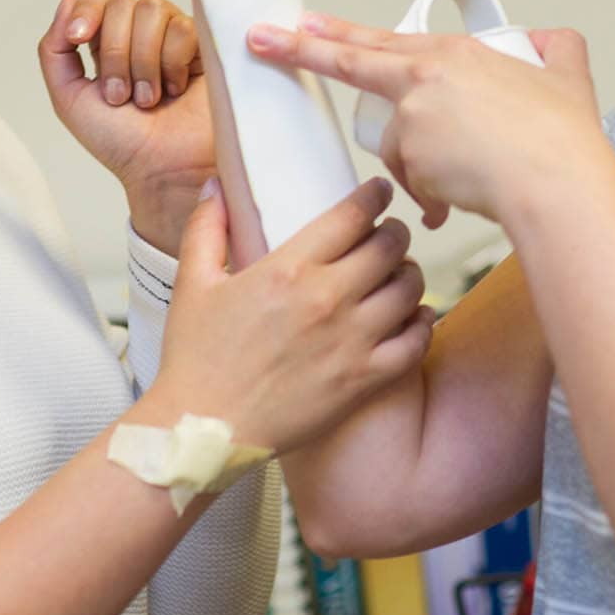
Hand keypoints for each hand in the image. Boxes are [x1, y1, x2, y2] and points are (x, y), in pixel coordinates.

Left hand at [38, 0, 212, 249]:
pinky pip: (183, 28)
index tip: (77, 37)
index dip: (87, 10)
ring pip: (152, 10)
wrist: (162, 168)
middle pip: (122, 4)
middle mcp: (142, 34)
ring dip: (142, 60)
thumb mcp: (69, 98)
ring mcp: (174, 38)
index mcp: (109, 41)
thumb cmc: (119, 142)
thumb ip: (54, 50)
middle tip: (120, 96)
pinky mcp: (205, 47)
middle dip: (114, 53)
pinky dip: (172, 63)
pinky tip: (175, 90)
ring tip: (148, 98)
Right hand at [151, 179, 436, 453]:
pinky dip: (421, 324)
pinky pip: (416, 342)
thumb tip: (215, 184)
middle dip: (395, 233)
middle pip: (390, 246)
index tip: (381, 191)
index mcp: (289, 269)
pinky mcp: (363, 381)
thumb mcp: (192, 284)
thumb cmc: (195, 360)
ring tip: (399, 274)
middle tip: (389, 234)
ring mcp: (351, 342)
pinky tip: (412, 317)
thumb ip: (207, 227)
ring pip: (410, 289)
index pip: (353, 215)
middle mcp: (327, 300)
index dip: (375, 195)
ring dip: (409, 274)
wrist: (203, 431)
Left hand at [245, 14, 611, 230]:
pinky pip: (415, 185)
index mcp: (453, 55)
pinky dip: (437, 196)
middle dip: (298, 49)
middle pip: (351, 62)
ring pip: (402, 150)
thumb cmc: (562, 137)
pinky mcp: (412, 158)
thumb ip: (555, 50)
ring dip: (426, 170)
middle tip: (261, 38)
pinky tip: (466, 196)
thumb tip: (548, 40)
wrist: (557, 179)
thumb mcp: (566, 76)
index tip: (302, 24)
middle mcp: (425, 78)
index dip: (339, 34)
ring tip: (472, 177)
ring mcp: (413, 118)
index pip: (381, 41)